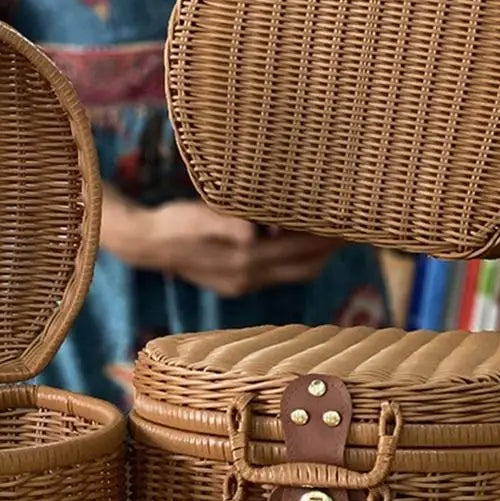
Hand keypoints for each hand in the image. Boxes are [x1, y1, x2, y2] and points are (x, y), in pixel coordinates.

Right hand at [101, 189, 339, 296]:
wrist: (145, 244)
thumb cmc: (172, 223)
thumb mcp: (196, 217)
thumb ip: (225, 223)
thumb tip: (252, 231)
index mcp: (244, 261)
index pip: (300, 253)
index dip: (327, 240)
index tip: (351, 223)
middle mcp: (248, 277)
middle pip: (304, 267)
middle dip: (329, 249)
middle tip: (353, 227)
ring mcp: (242, 283)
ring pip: (293, 272)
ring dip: (314, 255)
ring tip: (332, 230)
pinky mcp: (234, 282)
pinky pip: (277, 272)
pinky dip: (293, 258)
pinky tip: (294, 238)